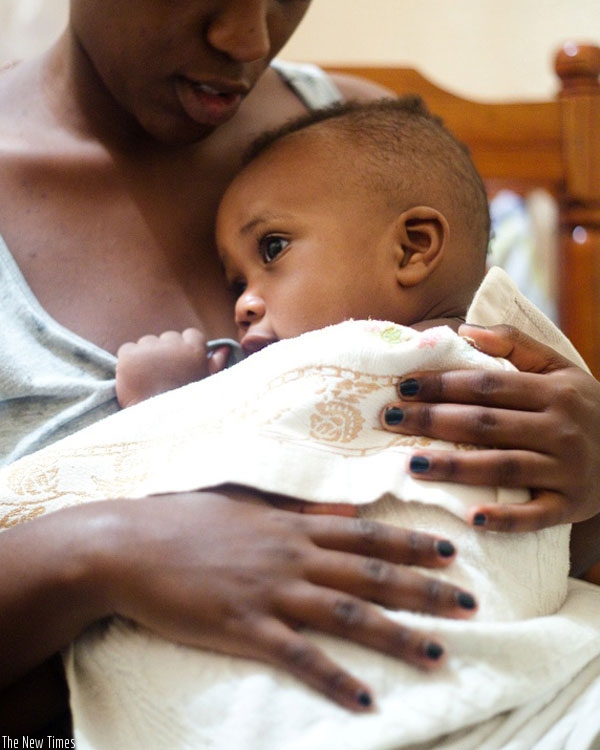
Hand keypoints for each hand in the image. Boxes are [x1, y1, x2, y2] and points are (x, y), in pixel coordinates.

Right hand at [105, 489, 476, 711]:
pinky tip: (366, 701)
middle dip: (424, 590)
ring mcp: (270, 592)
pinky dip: (335, 680)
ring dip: (397, 637)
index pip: (365, 536)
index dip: (410, 546)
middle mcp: (291, 557)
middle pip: (370, 575)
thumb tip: (340, 510)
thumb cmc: (184, 520)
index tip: (450, 556)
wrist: (130, 546)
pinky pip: (299, 658)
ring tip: (440, 654)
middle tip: (469, 605)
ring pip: (347, 616)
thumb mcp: (244, 503)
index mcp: (291, 526)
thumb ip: (295, 506)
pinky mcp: (244, 628)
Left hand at [116, 328, 229, 406]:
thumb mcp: (206, 387)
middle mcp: (173, 345)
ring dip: (146, 356)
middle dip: (165, 352)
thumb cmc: (186, 408)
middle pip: (167, 338)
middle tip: (163, 375)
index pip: (191, 335)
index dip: (186, 348)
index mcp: (195, 350)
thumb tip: (224, 348)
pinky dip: (128, 362)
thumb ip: (216, 365)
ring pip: (146, 343)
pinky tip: (134, 379)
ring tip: (148, 379)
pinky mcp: (129, 356)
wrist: (157, 425)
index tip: (182, 364)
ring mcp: (149, 349)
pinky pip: (127, 350)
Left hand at [380, 324, 599, 533]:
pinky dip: (505, 519)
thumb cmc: (580, 406)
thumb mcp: (559, 367)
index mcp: (554, 391)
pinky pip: (535, 515)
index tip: (403, 386)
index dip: (442, 385)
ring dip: (456, 467)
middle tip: (389, 419)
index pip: (487, 385)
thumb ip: (515, 344)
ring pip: (503, 467)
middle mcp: (561, 429)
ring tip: (413, 463)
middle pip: (486, 424)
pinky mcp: (571, 506)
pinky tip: (471, 518)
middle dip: (432, 420)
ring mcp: (567, 470)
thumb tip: (464, 329)